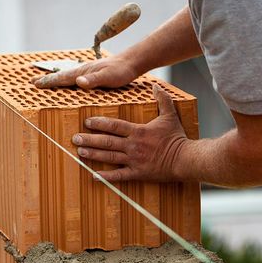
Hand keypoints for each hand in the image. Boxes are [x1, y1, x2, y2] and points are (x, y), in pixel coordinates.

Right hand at [31, 54, 138, 88]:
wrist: (132, 62)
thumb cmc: (121, 71)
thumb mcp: (109, 77)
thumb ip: (94, 80)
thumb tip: (78, 82)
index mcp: (83, 72)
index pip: (62, 78)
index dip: (49, 82)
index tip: (35, 84)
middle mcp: (83, 71)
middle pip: (61, 76)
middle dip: (47, 79)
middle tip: (32, 82)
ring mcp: (87, 72)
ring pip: (67, 76)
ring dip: (55, 79)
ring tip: (45, 82)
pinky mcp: (93, 75)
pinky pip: (75, 79)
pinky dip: (67, 80)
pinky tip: (68, 83)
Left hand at [71, 84, 188, 181]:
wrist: (185, 159)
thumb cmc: (177, 138)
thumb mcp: (170, 116)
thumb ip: (162, 100)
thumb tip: (156, 85)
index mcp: (138, 131)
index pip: (114, 126)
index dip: (99, 123)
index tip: (87, 122)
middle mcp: (133, 146)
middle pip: (107, 141)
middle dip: (89, 139)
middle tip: (75, 138)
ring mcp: (134, 161)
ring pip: (109, 157)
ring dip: (93, 154)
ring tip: (80, 152)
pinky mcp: (138, 173)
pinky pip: (119, 176)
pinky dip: (106, 177)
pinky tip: (94, 175)